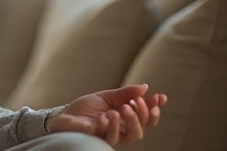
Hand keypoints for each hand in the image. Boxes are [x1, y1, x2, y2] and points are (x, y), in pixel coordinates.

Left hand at [47, 84, 166, 146]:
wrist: (66, 116)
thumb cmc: (86, 108)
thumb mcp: (107, 96)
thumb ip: (125, 93)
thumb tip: (145, 87)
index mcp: (125, 119)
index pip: (146, 117)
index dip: (155, 108)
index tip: (161, 97)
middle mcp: (122, 130)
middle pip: (142, 128)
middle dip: (144, 114)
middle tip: (137, 101)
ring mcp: (112, 135)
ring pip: (132, 136)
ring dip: (131, 121)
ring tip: (122, 108)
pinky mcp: (99, 139)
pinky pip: (111, 137)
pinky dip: (111, 126)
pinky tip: (106, 116)